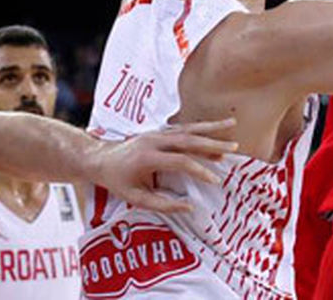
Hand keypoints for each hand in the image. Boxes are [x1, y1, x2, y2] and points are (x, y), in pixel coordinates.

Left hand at [88, 118, 236, 212]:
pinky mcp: (158, 131)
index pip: (180, 161)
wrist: (98, 158)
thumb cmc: (116, 181)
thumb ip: (162, 205)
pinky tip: (215, 127)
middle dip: (213, 143)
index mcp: (148, 157)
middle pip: (188, 139)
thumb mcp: (136, 198)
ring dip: (211, 127)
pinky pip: (182, 128)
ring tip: (232, 123)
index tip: (216, 180)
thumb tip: (190, 208)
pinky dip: (200, 127)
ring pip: (188, 128)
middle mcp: (154, 140)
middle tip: (234, 147)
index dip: (200, 170)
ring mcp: (156, 133)